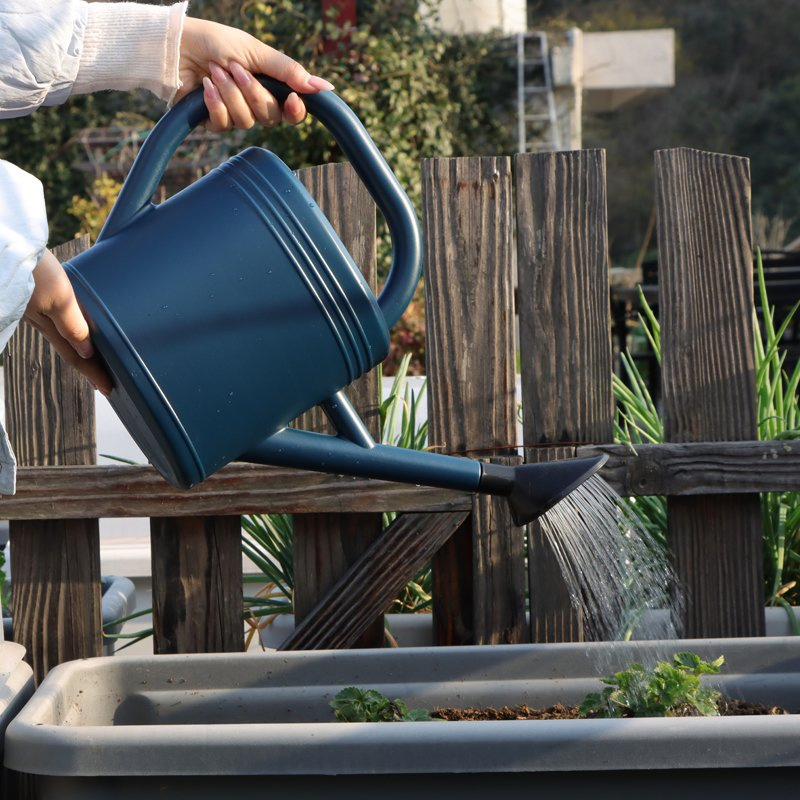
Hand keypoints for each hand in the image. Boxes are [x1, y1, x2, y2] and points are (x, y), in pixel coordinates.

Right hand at [23, 249, 112, 395]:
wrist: (2, 245)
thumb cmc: (31, 270)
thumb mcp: (58, 297)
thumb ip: (72, 324)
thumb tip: (87, 352)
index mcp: (49, 325)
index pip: (76, 357)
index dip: (93, 374)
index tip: (109, 390)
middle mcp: (41, 320)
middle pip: (69, 349)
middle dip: (87, 367)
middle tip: (104, 381)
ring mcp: (34, 308)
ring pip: (62, 336)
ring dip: (79, 350)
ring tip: (93, 359)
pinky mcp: (32, 294)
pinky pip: (55, 320)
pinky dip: (69, 330)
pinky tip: (73, 326)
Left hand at [176, 17, 333, 131]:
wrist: (177, 46)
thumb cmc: (216, 42)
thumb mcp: (256, 51)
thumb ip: (289, 71)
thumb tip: (324, 87)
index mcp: (270, 86)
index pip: (293, 112)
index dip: (295, 111)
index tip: (293, 100)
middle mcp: (255, 104)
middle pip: (270, 117)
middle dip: (253, 93)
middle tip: (235, 70)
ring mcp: (235, 114)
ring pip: (246, 121)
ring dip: (230, 94)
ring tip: (214, 72)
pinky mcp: (214, 122)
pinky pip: (224, 125)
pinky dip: (215, 104)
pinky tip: (205, 87)